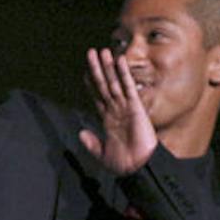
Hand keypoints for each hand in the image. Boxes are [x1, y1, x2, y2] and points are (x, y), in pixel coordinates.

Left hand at [79, 47, 157, 175]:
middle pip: (104, 84)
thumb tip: (80, 133)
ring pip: (114, 82)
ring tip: (103, 51)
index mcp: (107, 119)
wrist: (139, 168)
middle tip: (91, 52)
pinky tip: (120, 61)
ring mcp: (125, 107)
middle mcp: (115, 110)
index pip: (97, 97)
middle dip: (97, 69)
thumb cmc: (123, 163)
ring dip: (108, 67)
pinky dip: (124, 74)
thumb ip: (91, 143)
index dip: (90, 84)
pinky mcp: (136, 108)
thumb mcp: (101, 154)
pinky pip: (128, 87)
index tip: (85, 71)